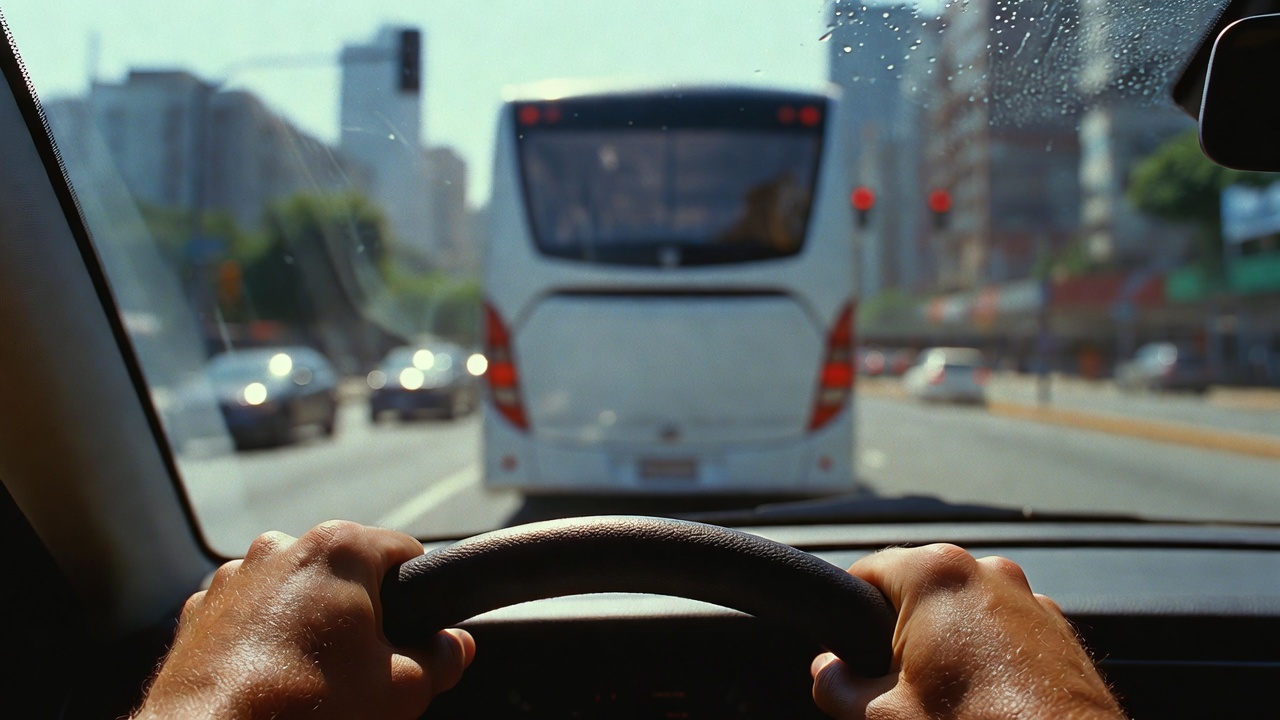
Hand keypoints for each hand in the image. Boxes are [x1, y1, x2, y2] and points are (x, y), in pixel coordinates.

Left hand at [133, 521, 473, 718]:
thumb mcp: (402, 690)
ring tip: (311, 680)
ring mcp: (234, 576)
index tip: (415, 635)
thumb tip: (455, 646)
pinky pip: (248, 615)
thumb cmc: (309, 709)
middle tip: (363, 668)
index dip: (419, 596)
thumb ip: (441, 659)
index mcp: (339, 549)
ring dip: (308, 623)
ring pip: (294, 592)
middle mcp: (283, 546)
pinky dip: (262, 639)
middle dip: (359, 613)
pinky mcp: (199, 610)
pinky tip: (270, 682)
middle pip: (345, 572)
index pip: (405, 553)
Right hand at [811, 544, 1124, 718]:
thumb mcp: (885, 717)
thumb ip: (838, 686)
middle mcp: (986, 573)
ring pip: (963, 613)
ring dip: (945, 647)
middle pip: (915, 591)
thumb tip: (826, 673)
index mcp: (936, 575)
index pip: (865, 573)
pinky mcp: (1059, 633)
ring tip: (944, 702)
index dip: (846, 616)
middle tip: (894, 689)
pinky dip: (986, 658)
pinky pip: (1003, 633)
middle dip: (899, 637)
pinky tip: (983, 704)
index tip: (843, 654)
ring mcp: (1030, 600)